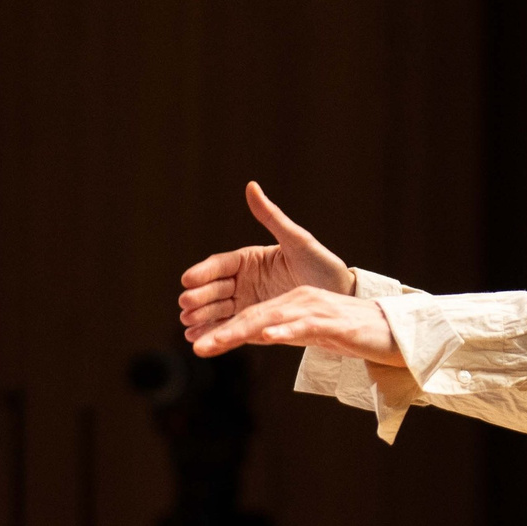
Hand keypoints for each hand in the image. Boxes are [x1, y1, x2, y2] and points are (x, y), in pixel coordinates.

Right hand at [180, 182, 389, 357]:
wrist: (341, 298)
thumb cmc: (321, 265)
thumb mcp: (297, 240)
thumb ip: (271, 216)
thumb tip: (251, 186)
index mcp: (250, 260)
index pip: (220, 265)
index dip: (203, 273)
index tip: (188, 280)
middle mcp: (244, 282)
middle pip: (214, 289)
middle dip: (198, 298)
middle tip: (185, 305)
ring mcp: (248, 304)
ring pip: (217, 311)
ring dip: (200, 318)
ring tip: (187, 326)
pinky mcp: (254, 325)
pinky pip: (231, 329)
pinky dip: (213, 334)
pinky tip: (198, 340)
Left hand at [187, 283, 404, 364]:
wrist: (391, 332)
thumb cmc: (348, 332)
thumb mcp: (307, 333)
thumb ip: (280, 332)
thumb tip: (251, 337)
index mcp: (291, 302)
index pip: (250, 316)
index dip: (222, 329)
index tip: (197, 344)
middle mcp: (299, 300)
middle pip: (254, 315)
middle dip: (222, 331)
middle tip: (196, 345)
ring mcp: (316, 309)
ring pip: (272, 318)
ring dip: (242, 331)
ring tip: (216, 342)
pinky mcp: (333, 322)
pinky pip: (305, 326)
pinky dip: (284, 330)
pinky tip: (266, 336)